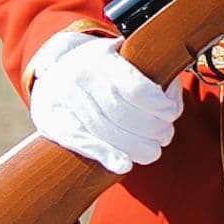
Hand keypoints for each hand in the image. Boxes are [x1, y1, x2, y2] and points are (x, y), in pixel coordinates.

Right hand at [28, 28, 182, 174]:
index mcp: (101, 58)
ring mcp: (62, 98)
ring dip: (136, 147)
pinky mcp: (51, 120)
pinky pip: (80, 140)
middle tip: (164, 136)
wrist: (53, 72)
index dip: (160, 106)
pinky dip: (105, 154)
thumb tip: (171, 100)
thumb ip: (148, 74)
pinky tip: (124, 165)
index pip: (137, 88)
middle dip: (151, 130)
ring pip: (104, 130)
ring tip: (152, 150)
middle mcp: (79, 75)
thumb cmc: (100, 70)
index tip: (170, 114)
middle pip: (122, 113)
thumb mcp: (122, 59)